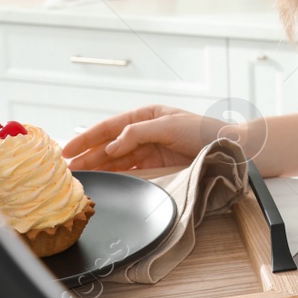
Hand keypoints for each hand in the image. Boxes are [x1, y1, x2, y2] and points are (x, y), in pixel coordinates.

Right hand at [62, 105, 236, 171]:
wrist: (232, 150)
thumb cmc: (205, 131)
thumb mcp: (170, 125)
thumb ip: (138, 133)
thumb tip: (112, 145)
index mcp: (146, 115)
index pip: (109, 126)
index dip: (87, 138)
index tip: (67, 149)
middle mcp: (145, 132)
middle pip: (109, 145)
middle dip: (87, 155)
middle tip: (65, 169)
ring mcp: (150, 151)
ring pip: (117, 160)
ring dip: (98, 168)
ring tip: (77, 178)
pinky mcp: (157, 168)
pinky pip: (130, 172)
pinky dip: (115, 177)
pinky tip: (102, 182)